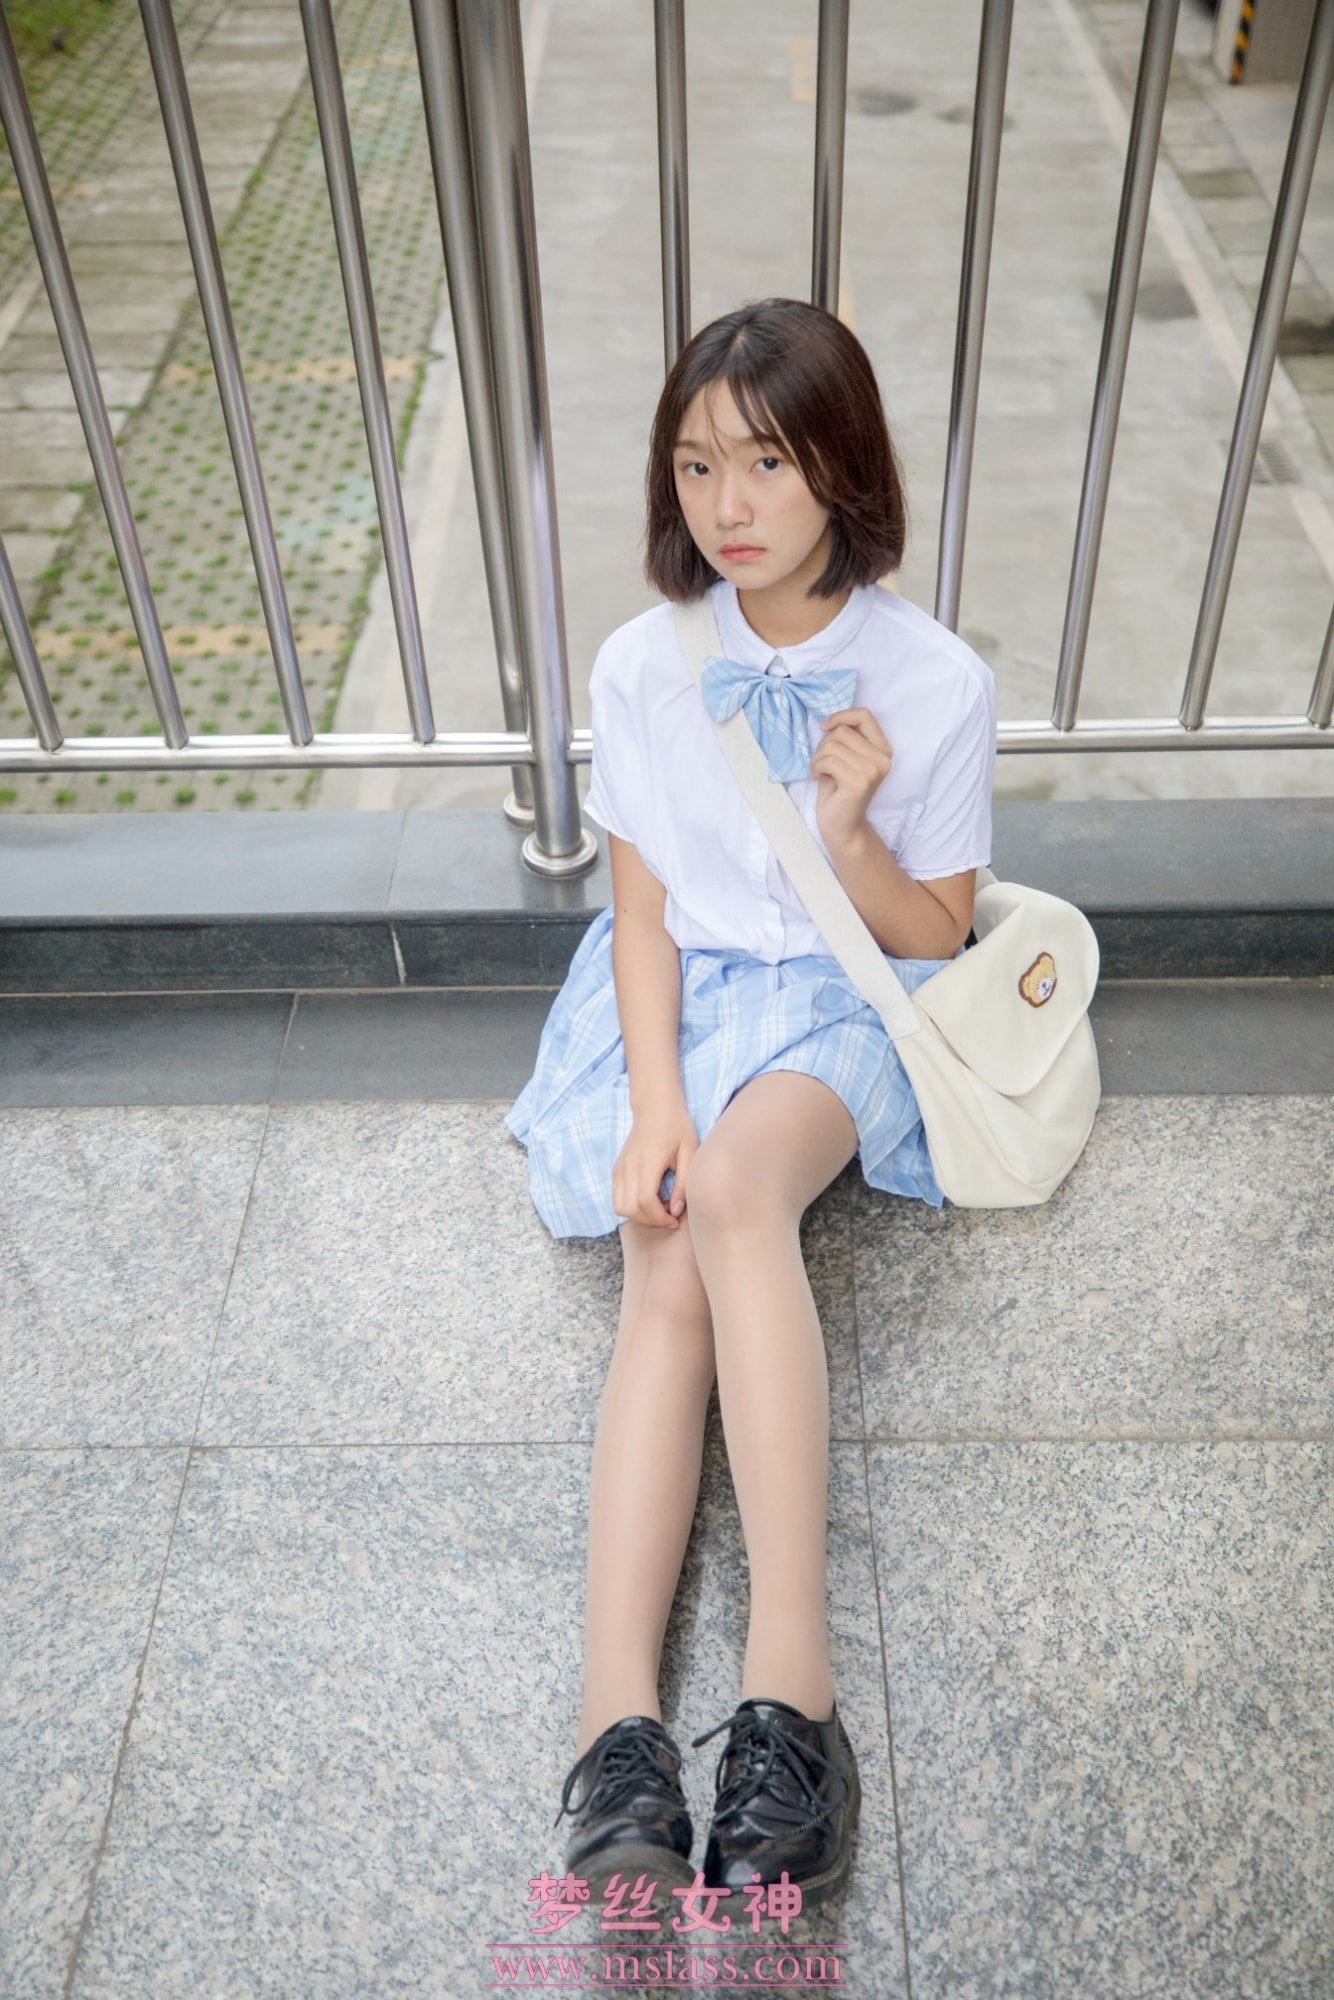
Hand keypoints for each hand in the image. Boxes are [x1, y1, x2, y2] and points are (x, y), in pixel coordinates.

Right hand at [612, 1103, 698, 1228]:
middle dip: (651, 1221)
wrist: (655, 1108)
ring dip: (639, 1216)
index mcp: (648, 1162)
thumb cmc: (676, 1128)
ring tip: (658, 1208)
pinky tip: (649, 1200)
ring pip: (619, 1207)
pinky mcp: (616, 1170)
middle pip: (630, 1209)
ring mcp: (620, 1168)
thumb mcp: (690, 1152)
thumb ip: (684, 1183)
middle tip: (669, 1215)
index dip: (659, 1218)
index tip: (674, 1220)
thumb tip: (676, 1211)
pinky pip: (617, 1198)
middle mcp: (629, 1167)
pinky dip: (631, 1207)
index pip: (646, 1201)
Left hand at [810, 706, 892, 847]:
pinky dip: (817, 767)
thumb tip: (830, 722)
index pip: (864, 715)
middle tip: (822, 763)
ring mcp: (873, 771)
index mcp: (883, 749)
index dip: (842, 716)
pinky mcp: (859, 782)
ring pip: (833, 745)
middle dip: (824, 744)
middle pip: (843, 731)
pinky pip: (828, 760)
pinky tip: (818, 778)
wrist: (842, 826)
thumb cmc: (839, 790)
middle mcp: (883, 759)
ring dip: (818, 757)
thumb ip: (846, 738)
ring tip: (820, 771)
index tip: (826, 727)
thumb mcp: (845, 757)